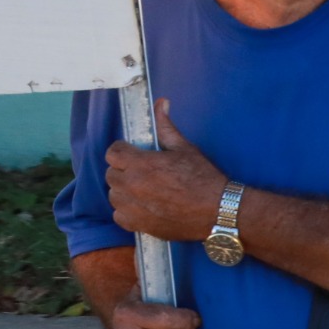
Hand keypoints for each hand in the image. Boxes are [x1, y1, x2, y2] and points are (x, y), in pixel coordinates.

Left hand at [104, 103, 226, 242]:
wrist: (217, 211)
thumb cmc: (203, 178)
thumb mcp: (184, 148)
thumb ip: (166, 126)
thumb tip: (161, 102)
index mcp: (141, 164)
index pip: (112, 153)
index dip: (121, 151)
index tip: (131, 153)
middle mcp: (132, 186)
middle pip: (111, 174)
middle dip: (123, 170)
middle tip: (140, 171)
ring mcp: (134, 208)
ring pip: (114, 195)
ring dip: (123, 191)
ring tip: (142, 189)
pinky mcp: (139, 226)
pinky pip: (119, 216)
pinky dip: (127, 211)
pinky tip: (142, 206)